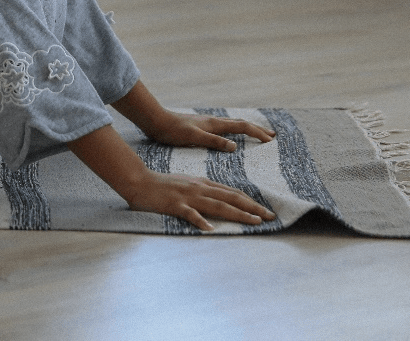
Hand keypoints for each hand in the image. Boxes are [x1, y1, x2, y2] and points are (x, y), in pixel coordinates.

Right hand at [122, 170, 275, 231]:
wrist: (139, 181)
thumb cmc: (162, 184)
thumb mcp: (187, 183)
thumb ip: (204, 190)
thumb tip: (221, 198)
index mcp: (203, 184)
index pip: (232, 193)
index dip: (250, 202)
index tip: (265, 211)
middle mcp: (200, 188)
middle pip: (230, 198)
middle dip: (252, 208)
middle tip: (270, 216)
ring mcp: (188, 197)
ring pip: (217, 205)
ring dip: (237, 213)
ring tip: (254, 221)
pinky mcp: (175, 205)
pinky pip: (190, 214)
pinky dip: (201, 221)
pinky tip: (210, 229)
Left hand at [144, 111, 275, 152]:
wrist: (156, 122)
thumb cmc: (173, 131)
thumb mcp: (194, 137)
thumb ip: (214, 141)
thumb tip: (235, 147)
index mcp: (214, 124)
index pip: (241, 127)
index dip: (257, 133)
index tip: (270, 140)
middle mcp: (213, 122)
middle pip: (240, 124)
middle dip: (257, 129)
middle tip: (272, 136)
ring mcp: (207, 123)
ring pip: (232, 125)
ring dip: (247, 129)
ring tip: (257, 134)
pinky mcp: (201, 127)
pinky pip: (224, 128)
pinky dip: (234, 131)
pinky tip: (231, 136)